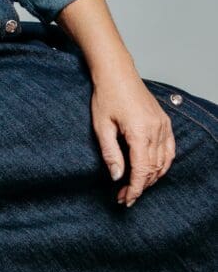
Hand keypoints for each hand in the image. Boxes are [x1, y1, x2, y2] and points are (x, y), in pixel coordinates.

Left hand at [90, 65, 175, 206]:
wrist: (116, 72)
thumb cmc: (106, 95)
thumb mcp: (101, 126)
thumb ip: (110, 153)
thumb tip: (117, 177)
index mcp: (140, 132)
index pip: (142, 170)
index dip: (135, 189)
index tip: (125, 199)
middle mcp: (156, 130)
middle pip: (153, 169)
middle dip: (140, 186)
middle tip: (124, 195)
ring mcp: (163, 125)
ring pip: (163, 162)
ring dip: (151, 177)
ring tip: (135, 186)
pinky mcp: (164, 121)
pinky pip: (169, 150)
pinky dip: (163, 164)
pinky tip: (152, 171)